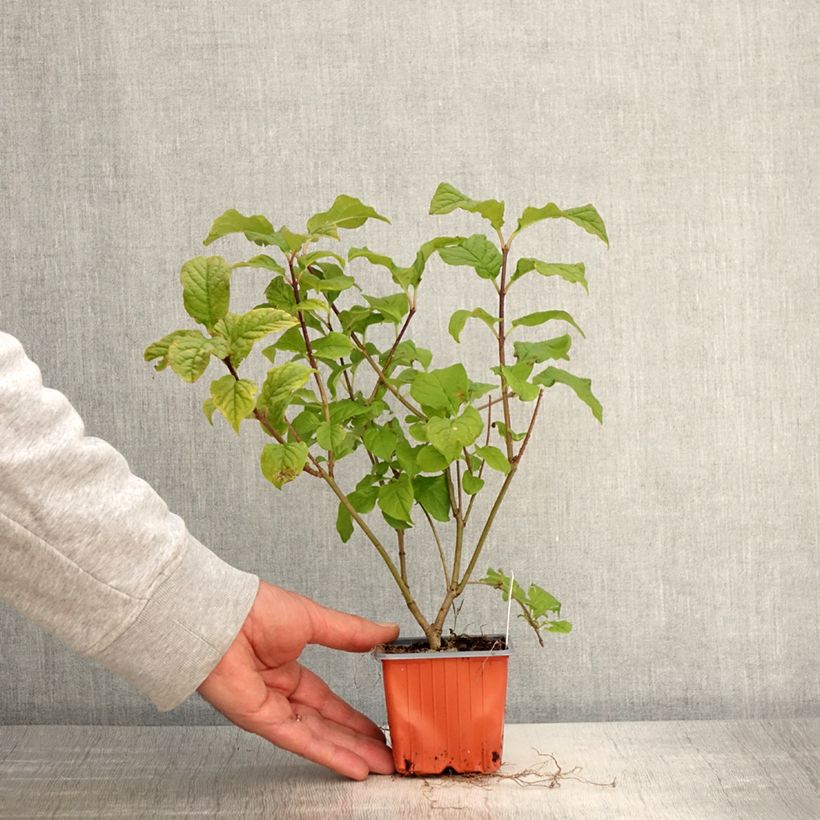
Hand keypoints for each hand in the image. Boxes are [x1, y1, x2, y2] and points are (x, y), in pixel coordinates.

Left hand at [197, 580, 398, 779]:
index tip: (376, 726)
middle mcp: (279, 693)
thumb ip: (351, 632)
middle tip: (386, 755)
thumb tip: (386, 630)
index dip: (352, 716)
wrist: (222, 618)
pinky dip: (329, 754)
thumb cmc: (255, 609)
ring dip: (350, 752)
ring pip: (318, 737)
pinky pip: (301, 741)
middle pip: (326, 724)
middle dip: (358, 741)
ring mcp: (270, 709)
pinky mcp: (261, 721)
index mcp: (288, 668)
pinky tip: (353, 765)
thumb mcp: (314, 619)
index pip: (326, 700)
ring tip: (380, 766)